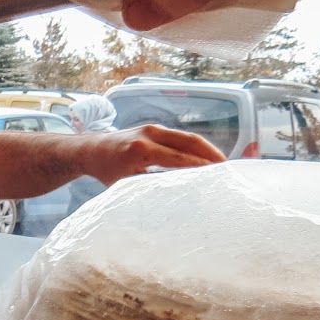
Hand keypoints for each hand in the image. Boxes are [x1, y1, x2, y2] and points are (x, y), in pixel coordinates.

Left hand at [80, 126, 224, 184]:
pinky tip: (205, 157)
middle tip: (229, 169)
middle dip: (211, 154)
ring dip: (206, 149)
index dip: (200, 167)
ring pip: (188, 136)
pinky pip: (180, 136)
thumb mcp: (127, 184)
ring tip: (222, 163)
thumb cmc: (107, 171)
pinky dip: (195, 146)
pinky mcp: (154, 128)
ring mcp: (152, 128)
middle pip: (190, 141)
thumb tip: (178, 191)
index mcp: (141, 149)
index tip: (217, 177)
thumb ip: (151, 185)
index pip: (179, 158)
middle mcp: (149, 134)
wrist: (91, 150)